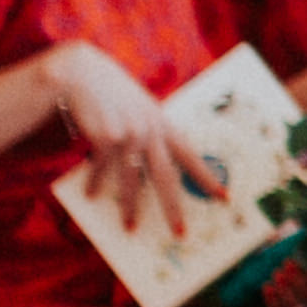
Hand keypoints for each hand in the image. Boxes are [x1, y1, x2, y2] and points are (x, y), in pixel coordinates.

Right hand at [44, 47, 213, 228]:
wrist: (83, 73)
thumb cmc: (114, 95)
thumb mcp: (140, 109)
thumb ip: (152, 132)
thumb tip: (155, 171)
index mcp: (163, 124)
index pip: (191, 156)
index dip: (207, 177)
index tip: (223, 197)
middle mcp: (150, 130)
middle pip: (165, 178)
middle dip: (173, 208)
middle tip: (180, 233)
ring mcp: (129, 134)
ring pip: (132, 181)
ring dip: (129, 207)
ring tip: (129, 227)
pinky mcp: (105, 137)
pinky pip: (102, 169)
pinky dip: (96, 183)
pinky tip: (92, 195)